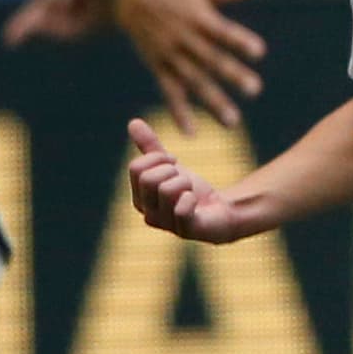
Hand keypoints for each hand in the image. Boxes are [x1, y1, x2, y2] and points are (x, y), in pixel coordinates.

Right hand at [115, 0, 266, 128]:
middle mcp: (185, 38)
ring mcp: (170, 55)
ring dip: (212, 101)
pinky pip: (169, 91)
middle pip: (211, 59)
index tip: (259, 52)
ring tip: (232, 122)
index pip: (223, 31)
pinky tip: (191, 133)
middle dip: (232, 75)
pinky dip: (179, 112)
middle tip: (255, 89)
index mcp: (199, 18)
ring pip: (194, 81)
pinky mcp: (158, 67)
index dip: (239, 40)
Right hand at [124, 115, 266, 241]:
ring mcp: (166, 225)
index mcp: (139, 199)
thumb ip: (151, 147)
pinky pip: (181, 210)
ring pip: (166, 190)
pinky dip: (191, 199)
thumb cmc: (191, 189)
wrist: (219, 210)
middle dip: (172, 170)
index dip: (158, 158)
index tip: (174, 163)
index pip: (136, 168)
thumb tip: (133, 122)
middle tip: (184, 179)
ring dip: (185, 183)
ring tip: (191, 191)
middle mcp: (148, 214)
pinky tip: (195, 202)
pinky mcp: (186, 231)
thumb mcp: (170, 165)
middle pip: (148, 179)